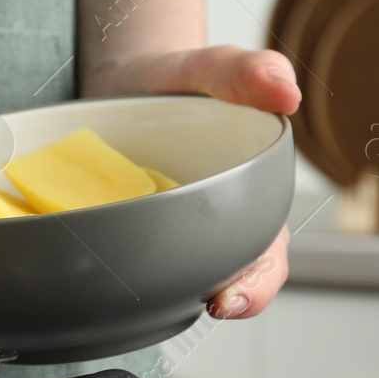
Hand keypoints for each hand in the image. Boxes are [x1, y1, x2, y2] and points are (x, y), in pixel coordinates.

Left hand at [83, 46, 299, 319]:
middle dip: (217, 301)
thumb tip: (287, 94)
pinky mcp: (125, 235)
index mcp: (247, 201)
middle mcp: (210, 228)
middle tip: (199, 307)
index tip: (230, 300)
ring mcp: (166, 237)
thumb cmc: (176, 80)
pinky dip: (116, 275)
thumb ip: (247, 73)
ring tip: (138, 305)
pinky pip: (126, 264)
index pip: (263, 256)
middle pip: (223, 279)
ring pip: (175, 281)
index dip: (255, 284)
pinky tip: (91, 278)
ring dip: (163, 298)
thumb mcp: (210, 69)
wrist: (121, 82)